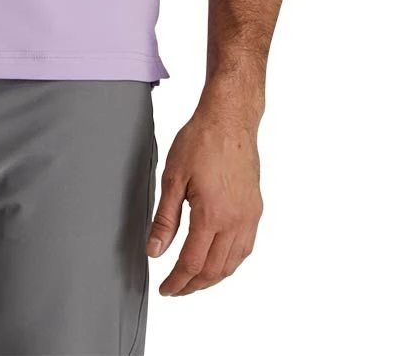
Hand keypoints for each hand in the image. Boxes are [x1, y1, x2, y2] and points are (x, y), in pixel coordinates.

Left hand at [146, 103, 263, 295]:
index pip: (193, 263)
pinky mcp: (255, 209)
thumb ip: (164, 219)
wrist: (229, 120)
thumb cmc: (200, 141)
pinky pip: (245, 247)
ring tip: (194, 281)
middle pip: (214, 270)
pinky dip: (230, 262)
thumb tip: (155, 251)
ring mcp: (249, 217)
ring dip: (213, 278)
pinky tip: (218, 261)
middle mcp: (235, 221)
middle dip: (193, 285)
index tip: (165, 289)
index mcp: (212, 215)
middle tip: (176, 289)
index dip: (177, 281)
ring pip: (233, 263)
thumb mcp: (172, 178)